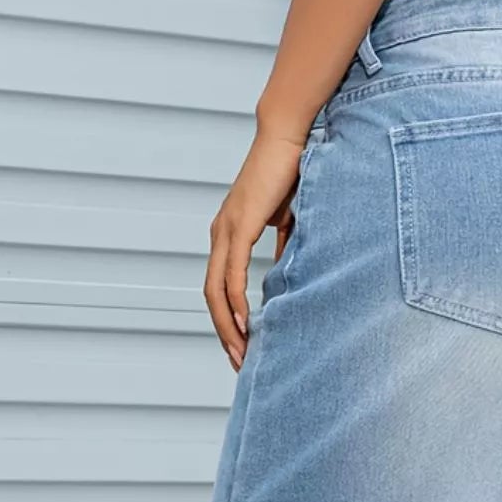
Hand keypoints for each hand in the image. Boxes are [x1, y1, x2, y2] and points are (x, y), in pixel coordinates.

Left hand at [204, 128, 305, 368]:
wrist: (288, 138)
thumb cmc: (289, 174)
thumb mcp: (287, 222)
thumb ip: (283, 249)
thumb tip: (287, 273)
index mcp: (228, 235)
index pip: (221, 287)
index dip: (229, 319)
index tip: (244, 345)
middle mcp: (220, 235)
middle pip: (212, 297)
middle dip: (225, 334)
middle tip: (240, 363)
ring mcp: (225, 230)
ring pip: (217, 291)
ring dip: (228, 326)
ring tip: (242, 353)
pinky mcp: (238, 226)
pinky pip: (231, 274)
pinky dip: (236, 302)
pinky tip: (246, 324)